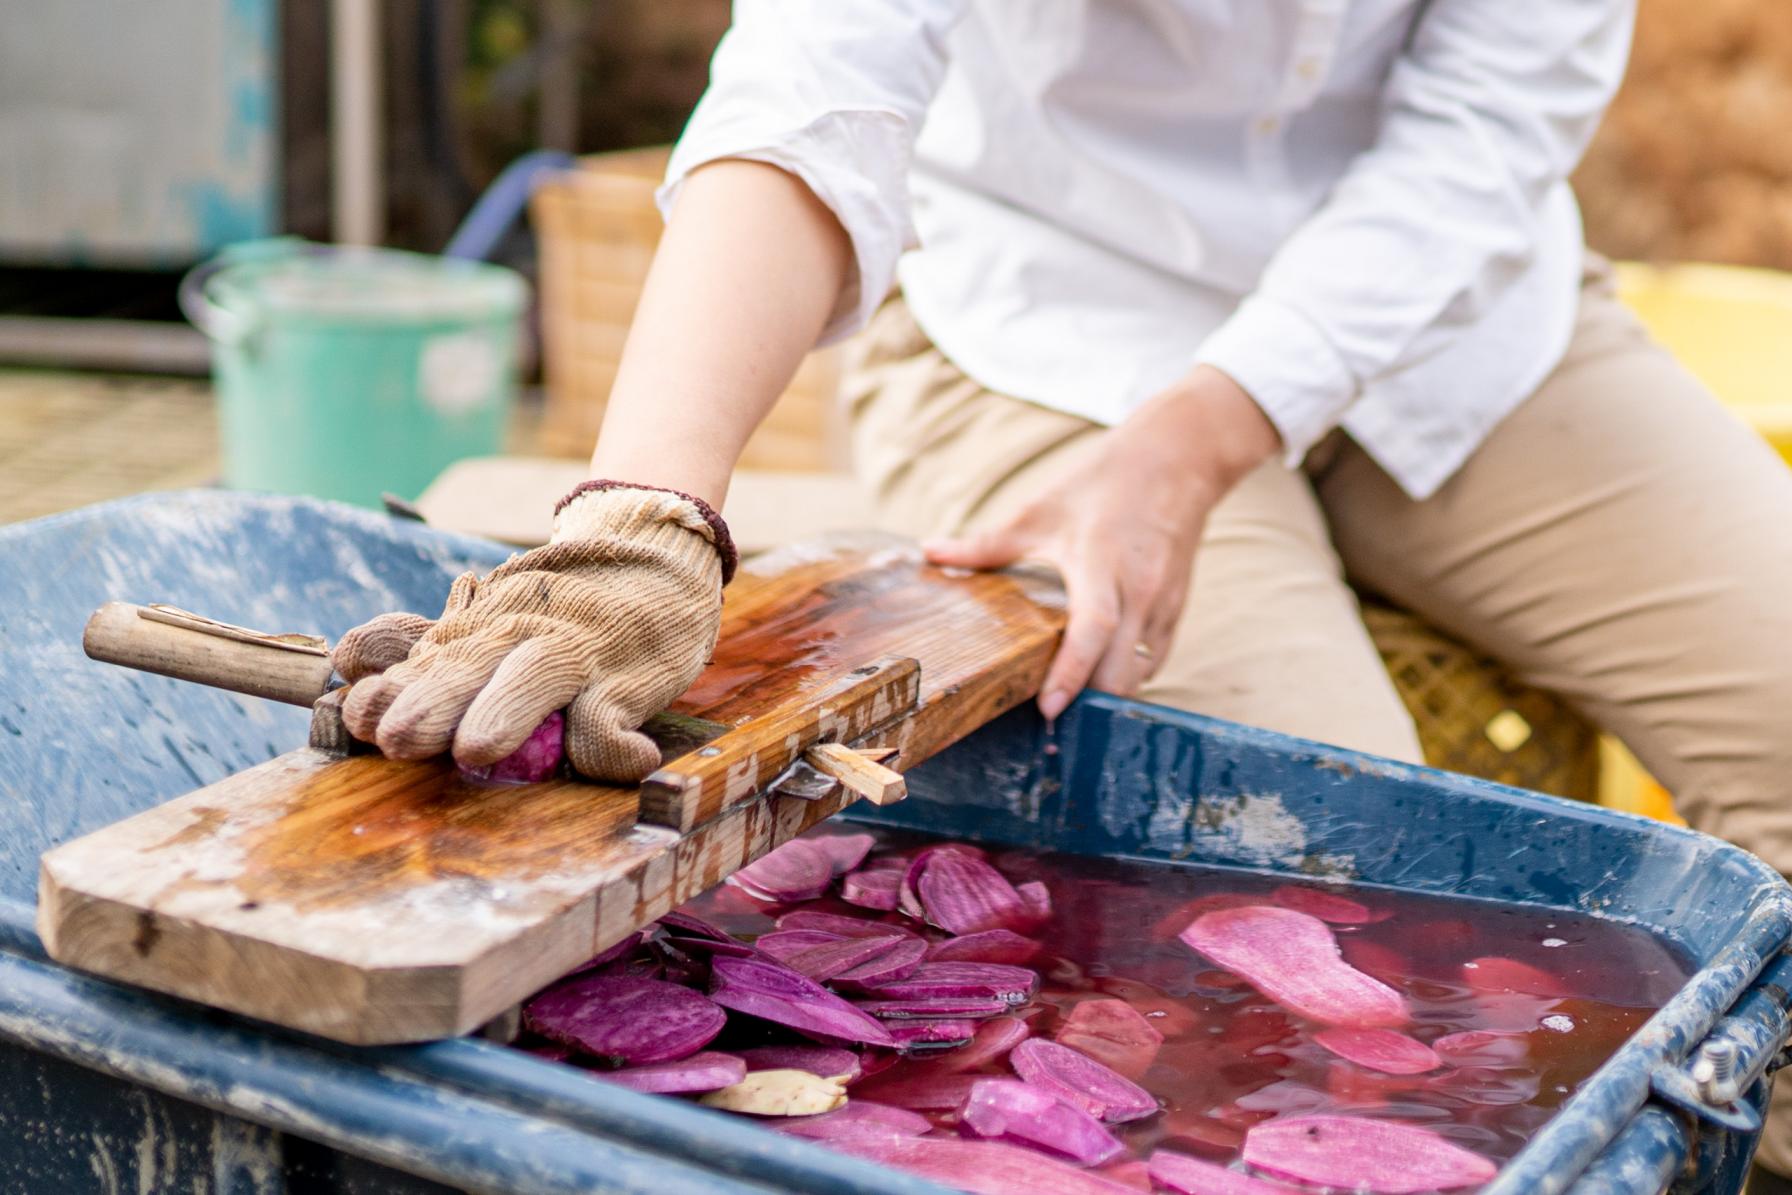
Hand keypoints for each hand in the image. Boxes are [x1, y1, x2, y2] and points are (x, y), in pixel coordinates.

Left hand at [332, 482, 733, 781]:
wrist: (650, 562)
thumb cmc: (555, 611)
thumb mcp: (484, 621)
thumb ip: (417, 645)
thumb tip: (345, 656)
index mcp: (474, 632)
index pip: (421, 661)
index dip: (389, 690)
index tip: (358, 715)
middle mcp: (516, 640)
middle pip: (467, 667)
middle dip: (430, 702)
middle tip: (395, 739)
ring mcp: (574, 657)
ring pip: (535, 677)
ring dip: (504, 710)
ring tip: (476, 751)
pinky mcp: (627, 678)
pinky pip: (615, 715)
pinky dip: (616, 744)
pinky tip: (625, 762)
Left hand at [924, 366, 1279, 720]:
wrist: (1176, 459)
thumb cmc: (1104, 482)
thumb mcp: (1040, 509)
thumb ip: (987, 543)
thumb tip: (930, 551)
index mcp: (1102, 564)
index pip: (1094, 631)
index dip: (1071, 674)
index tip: (1047, 709)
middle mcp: (1140, 590)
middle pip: (1120, 670)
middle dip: (1087, 701)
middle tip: (1046, 718)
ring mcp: (1164, 603)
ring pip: (1141, 673)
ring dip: (1108, 693)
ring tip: (1071, 703)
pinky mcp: (1177, 608)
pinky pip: (1153, 659)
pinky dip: (1128, 676)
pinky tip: (1098, 676)